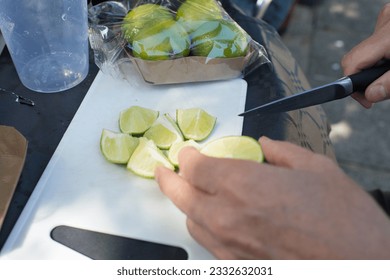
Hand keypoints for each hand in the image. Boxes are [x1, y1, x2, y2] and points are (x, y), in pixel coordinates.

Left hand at [155, 137, 389, 258]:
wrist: (362, 266)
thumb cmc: (343, 217)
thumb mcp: (316, 168)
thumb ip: (282, 152)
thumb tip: (264, 146)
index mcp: (244, 184)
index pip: (194, 167)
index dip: (187, 157)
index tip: (187, 153)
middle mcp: (228, 216)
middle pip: (181, 195)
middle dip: (169, 179)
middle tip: (164, 171)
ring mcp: (230, 246)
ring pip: (190, 222)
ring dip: (187, 205)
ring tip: (193, 194)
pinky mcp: (238, 266)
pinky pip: (208, 244)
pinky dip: (205, 228)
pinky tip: (216, 221)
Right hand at [341, 4, 389, 107]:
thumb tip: (369, 95)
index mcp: (388, 36)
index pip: (352, 64)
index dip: (353, 86)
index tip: (365, 100)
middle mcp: (384, 22)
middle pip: (356, 58)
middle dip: (364, 77)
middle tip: (381, 89)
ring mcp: (387, 18)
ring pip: (366, 50)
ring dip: (373, 66)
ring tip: (389, 72)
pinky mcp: (389, 19)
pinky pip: (375, 41)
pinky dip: (380, 54)